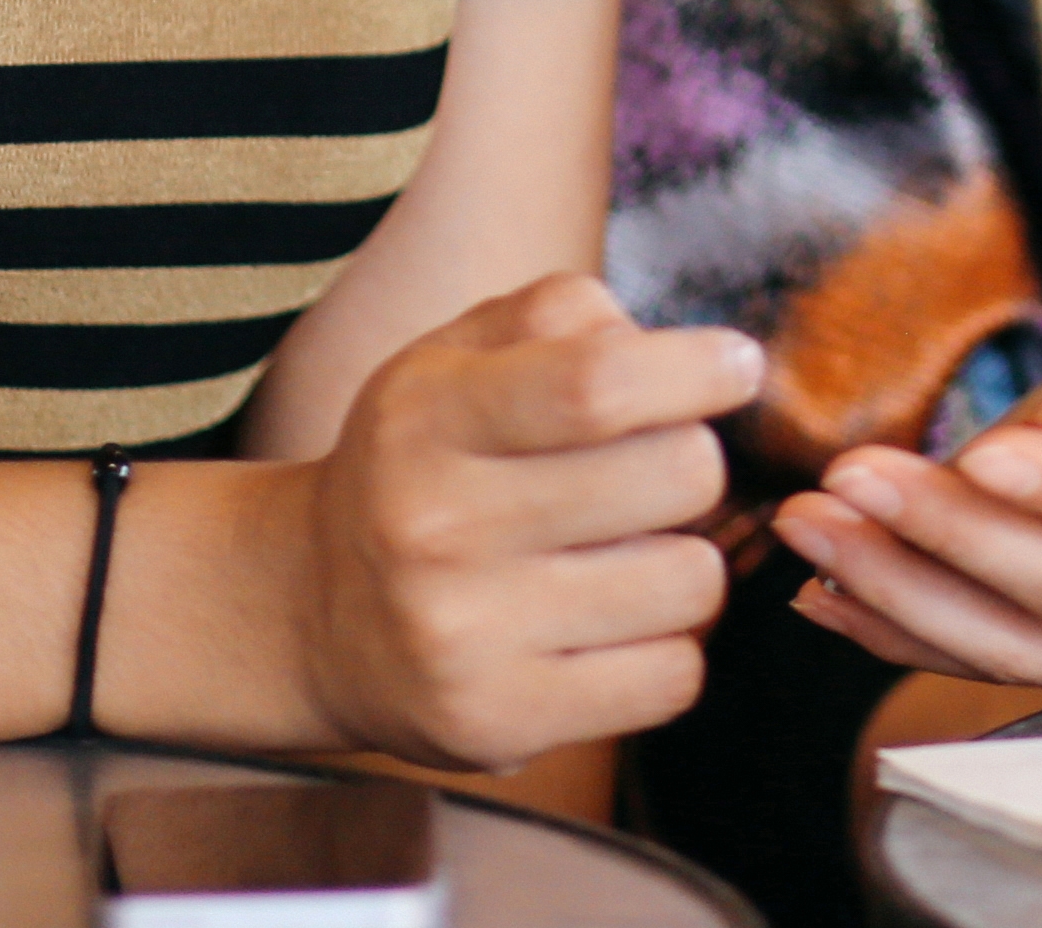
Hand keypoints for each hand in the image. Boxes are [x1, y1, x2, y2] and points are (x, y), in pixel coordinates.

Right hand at [285, 274, 760, 764]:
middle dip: (694, 463)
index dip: (697, 369)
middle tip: (656, 475)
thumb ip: (563, 315)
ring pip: (689, 581)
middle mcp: (437, 527)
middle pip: (674, 476)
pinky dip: (668, 647)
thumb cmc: (422, 464)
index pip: (598, 384)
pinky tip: (613, 626)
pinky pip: (673, 678)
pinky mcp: (497, 724)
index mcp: (429, 417)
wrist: (309, 617)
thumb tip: (691, 355)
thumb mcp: (455, 357)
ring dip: (685, 560)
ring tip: (626, 556)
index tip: (732, 368)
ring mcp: (464, 637)